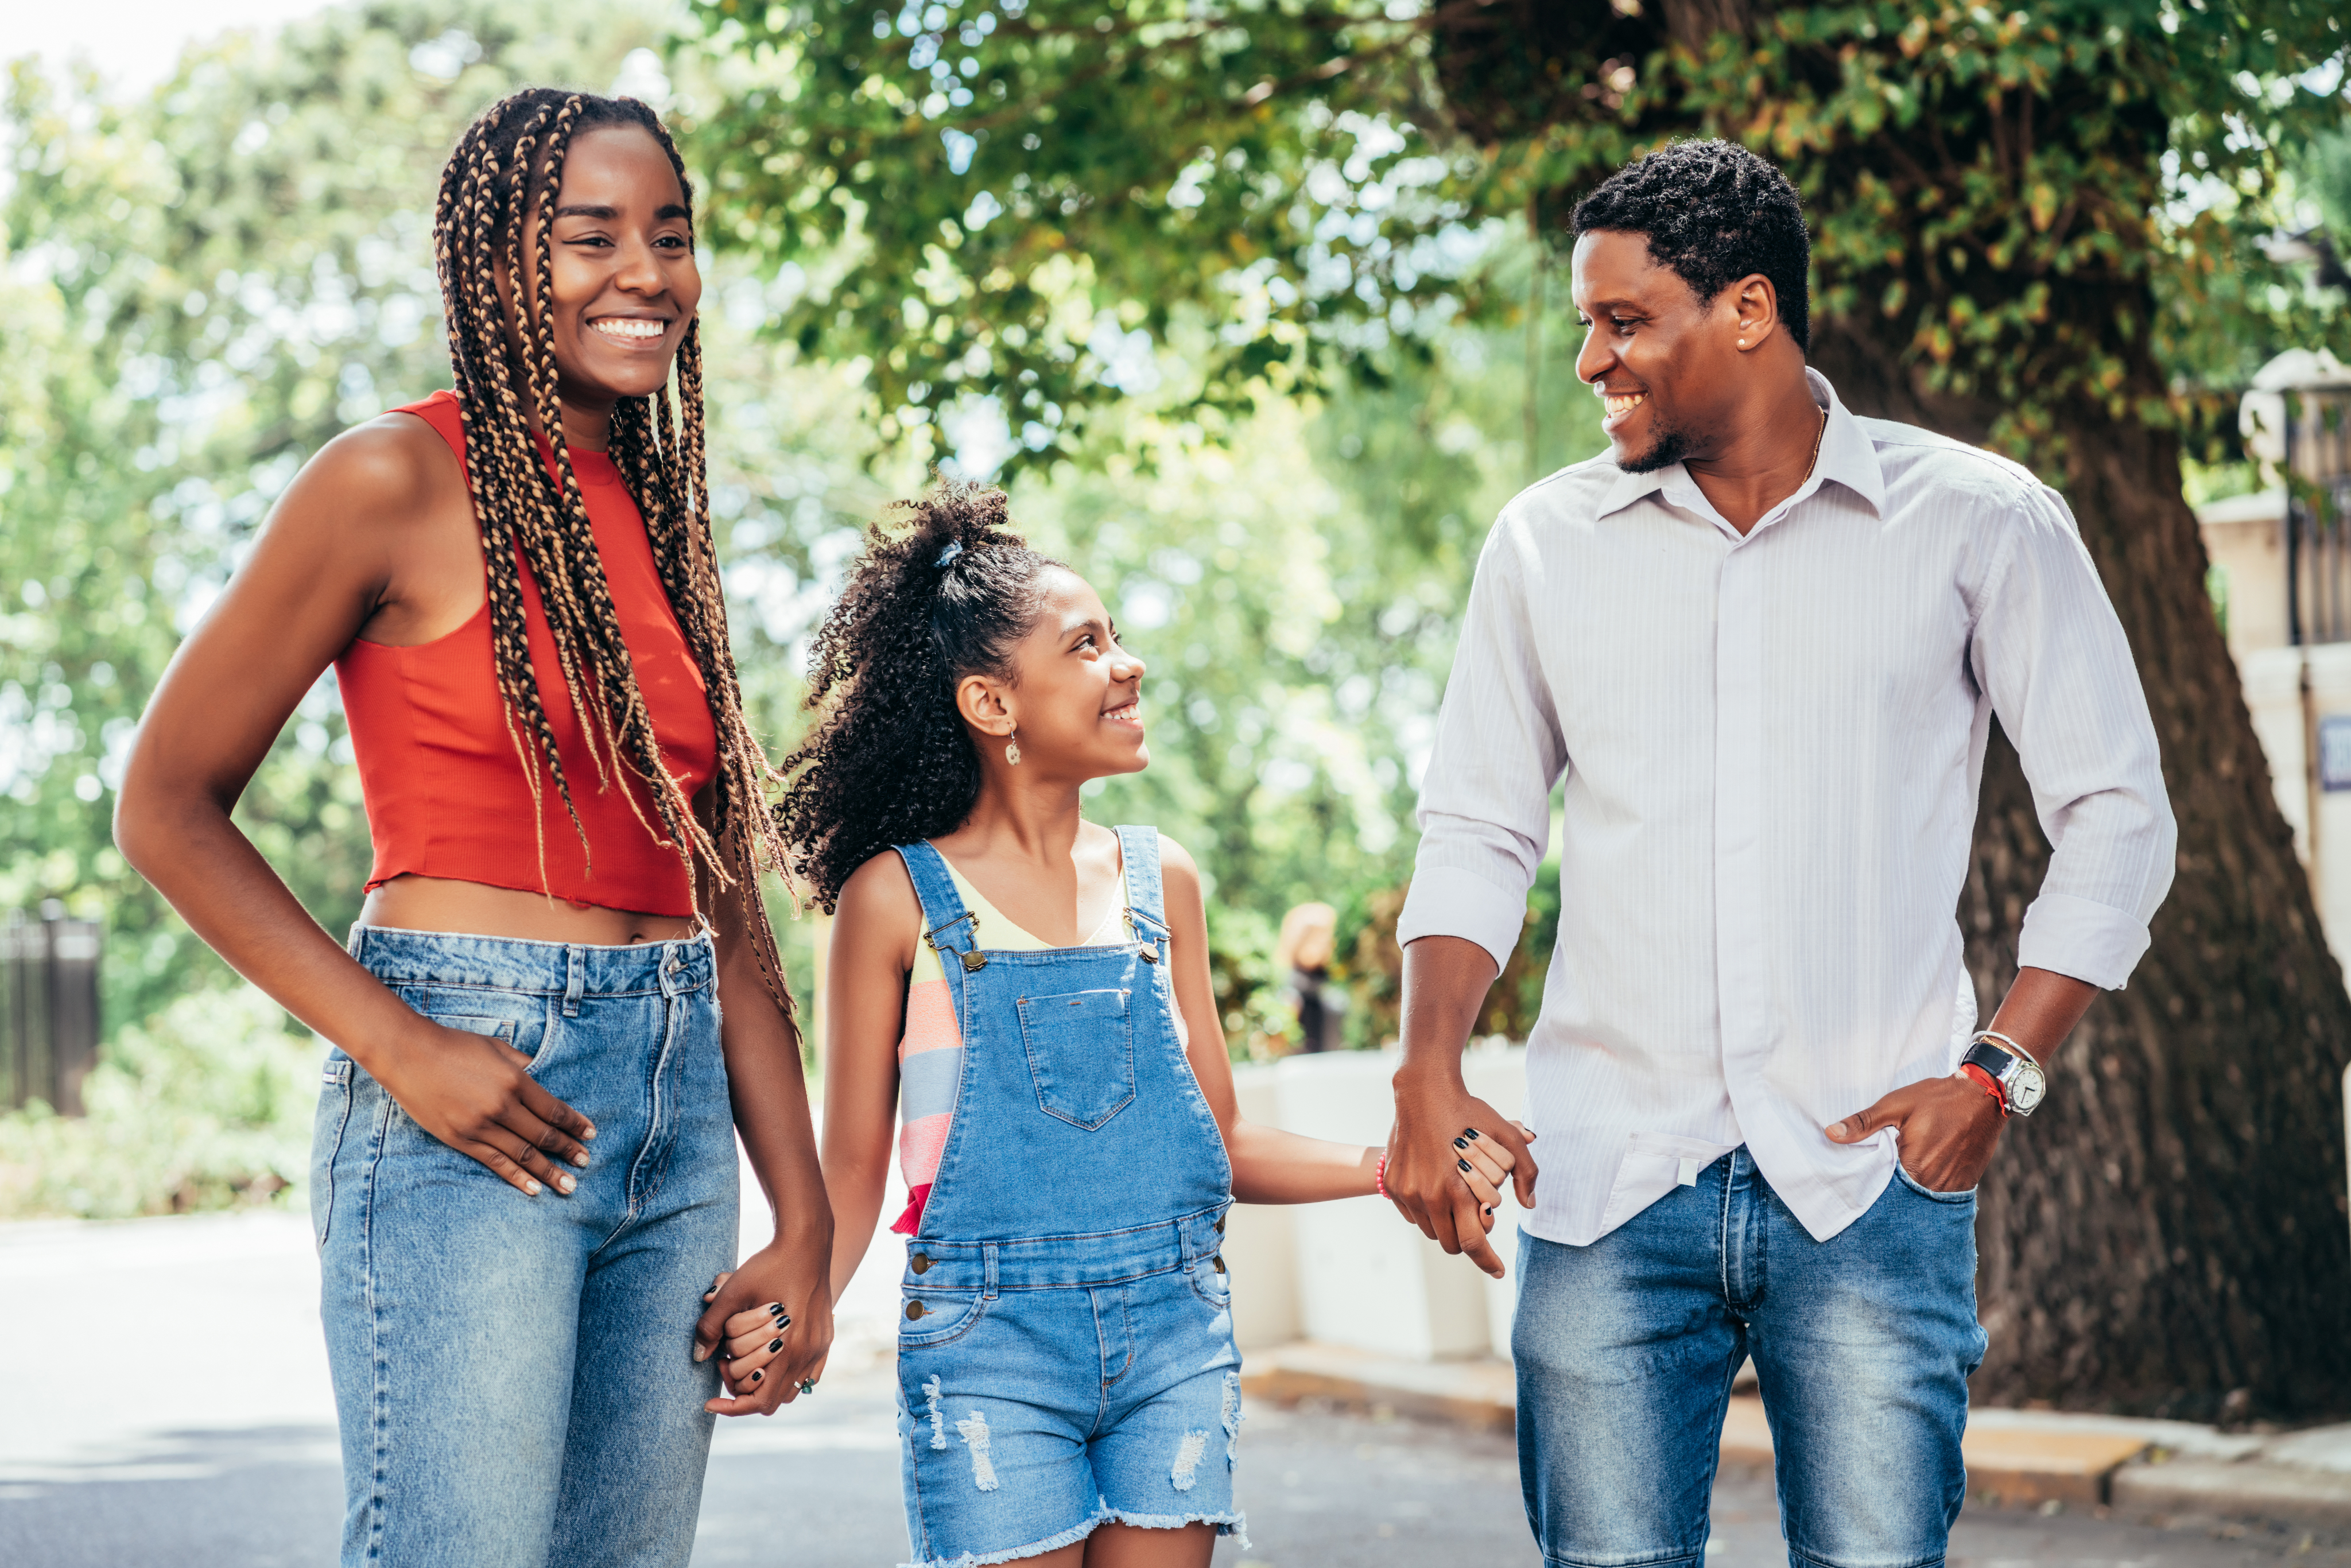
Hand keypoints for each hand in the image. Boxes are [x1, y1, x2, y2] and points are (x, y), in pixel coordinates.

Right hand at [368, 1019, 594, 1196]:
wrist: (408, 1055)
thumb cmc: (455, 1046)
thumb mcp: (497, 1047)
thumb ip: (524, 1064)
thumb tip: (545, 1076)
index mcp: (515, 1080)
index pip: (554, 1109)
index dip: (575, 1124)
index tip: (590, 1134)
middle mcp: (502, 1105)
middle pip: (543, 1135)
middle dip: (568, 1150)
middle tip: (586, 1162)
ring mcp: (480, 1125)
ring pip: (523, 1154)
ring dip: (549, 1171)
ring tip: (569, 1185)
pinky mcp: (460, 1139)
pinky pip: (495, 1162)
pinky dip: (516, 1177)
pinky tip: (533, 1189)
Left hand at [694, 1243, 833, 1415]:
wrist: (806, 1242)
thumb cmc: (769, 1265)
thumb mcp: (734, 1293)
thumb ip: (712, 1327)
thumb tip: (697, 1356)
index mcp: (788, 1348)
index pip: (759, 1401)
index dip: (731, 1408)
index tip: (709, 1402)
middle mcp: (808, 1352)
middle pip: (773, 1401)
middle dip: (744, 1393)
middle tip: (723, 1365)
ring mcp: (820, 1346)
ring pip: (792, 1390)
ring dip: (767, 1385)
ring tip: (744, 1362)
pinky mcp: (825, 1337)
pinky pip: (808, 1374)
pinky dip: (787, 1375)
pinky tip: (770, 1358)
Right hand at [1386, 1067, 1537, 1279]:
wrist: (1423, 1092)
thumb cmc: (1469, 1113)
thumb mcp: (1507, 1137)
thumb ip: (1526, 1173)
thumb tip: (1530, 1204)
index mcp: (1459, 1189)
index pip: (1475, 1244)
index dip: (1488, 1262)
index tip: (1499, 1270)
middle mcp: (1430, 1196)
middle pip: (1452, 1244)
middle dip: (1469, 1241)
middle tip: (1479, 1220)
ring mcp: (1408, 1191)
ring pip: (1431, 1231)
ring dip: (1447, 1226)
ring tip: (1458, 1201)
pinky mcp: (1393, 1184)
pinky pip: (1413, 1214)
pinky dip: (1428, 1211)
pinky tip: (1437, 1189)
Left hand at [1825, 1074, 2003, 1192]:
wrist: (1986, 1096)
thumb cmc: (1939, 1098)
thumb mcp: (1895, 1105)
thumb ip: (1864, 1123)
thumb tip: (1831, 1134)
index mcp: (1913, 1168)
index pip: (1881, 1191)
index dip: (1868, 1187)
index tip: (1855, 1183)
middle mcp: (1934, 1185)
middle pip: (1901, 1198)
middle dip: (1887, 1193)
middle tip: (1872, 1181)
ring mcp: (1952, 1188)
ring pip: (1921, 1199)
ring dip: (1907, 1192)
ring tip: (1895, 1179)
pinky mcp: (1965, 1184)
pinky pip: (1939, 1195)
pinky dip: (1926, 1189)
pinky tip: (1916, 1176)